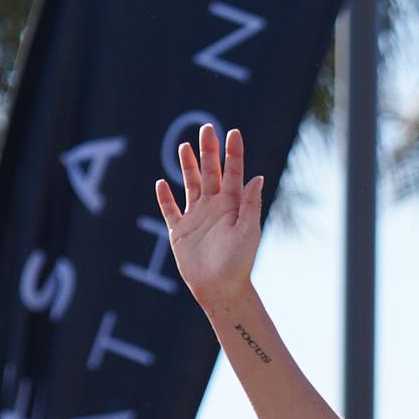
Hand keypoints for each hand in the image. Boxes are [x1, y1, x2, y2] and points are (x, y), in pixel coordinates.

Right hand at [155, 123, 263, 310]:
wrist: (220, 290)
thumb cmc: (238, 263)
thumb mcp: (248, 231)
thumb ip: (250, 204)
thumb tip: (257, 177)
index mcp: (232, 206)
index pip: (232, 173)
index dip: (232, 153)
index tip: (232, 133)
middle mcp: (214, 208)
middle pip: (210, 173)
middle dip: (208, 151)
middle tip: (206, 128)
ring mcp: (196, 218)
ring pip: (190, 185)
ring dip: (187, 166)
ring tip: (185, 146)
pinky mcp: (180, 232)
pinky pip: (170, 211)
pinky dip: (165, 198)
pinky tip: (161, 183)